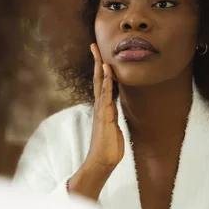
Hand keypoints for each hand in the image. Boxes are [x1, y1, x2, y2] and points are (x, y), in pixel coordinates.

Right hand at [85, 43, 124, 171]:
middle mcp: (100, 106)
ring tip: (99, 53)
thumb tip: (112, 113)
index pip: (102, 84)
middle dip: (97, 62)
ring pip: (101, 84)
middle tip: (94, 46)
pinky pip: (107, 95)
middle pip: (98, 79)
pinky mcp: (105, 116)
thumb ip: (112, 119)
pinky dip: (108, 82)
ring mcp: (101, 110)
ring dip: (101, 67)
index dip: (102, 69)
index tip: (101, 55)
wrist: (102, 162)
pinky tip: (108, 71)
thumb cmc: (108, 148)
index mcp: (103, 108)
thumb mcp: (113, 130)